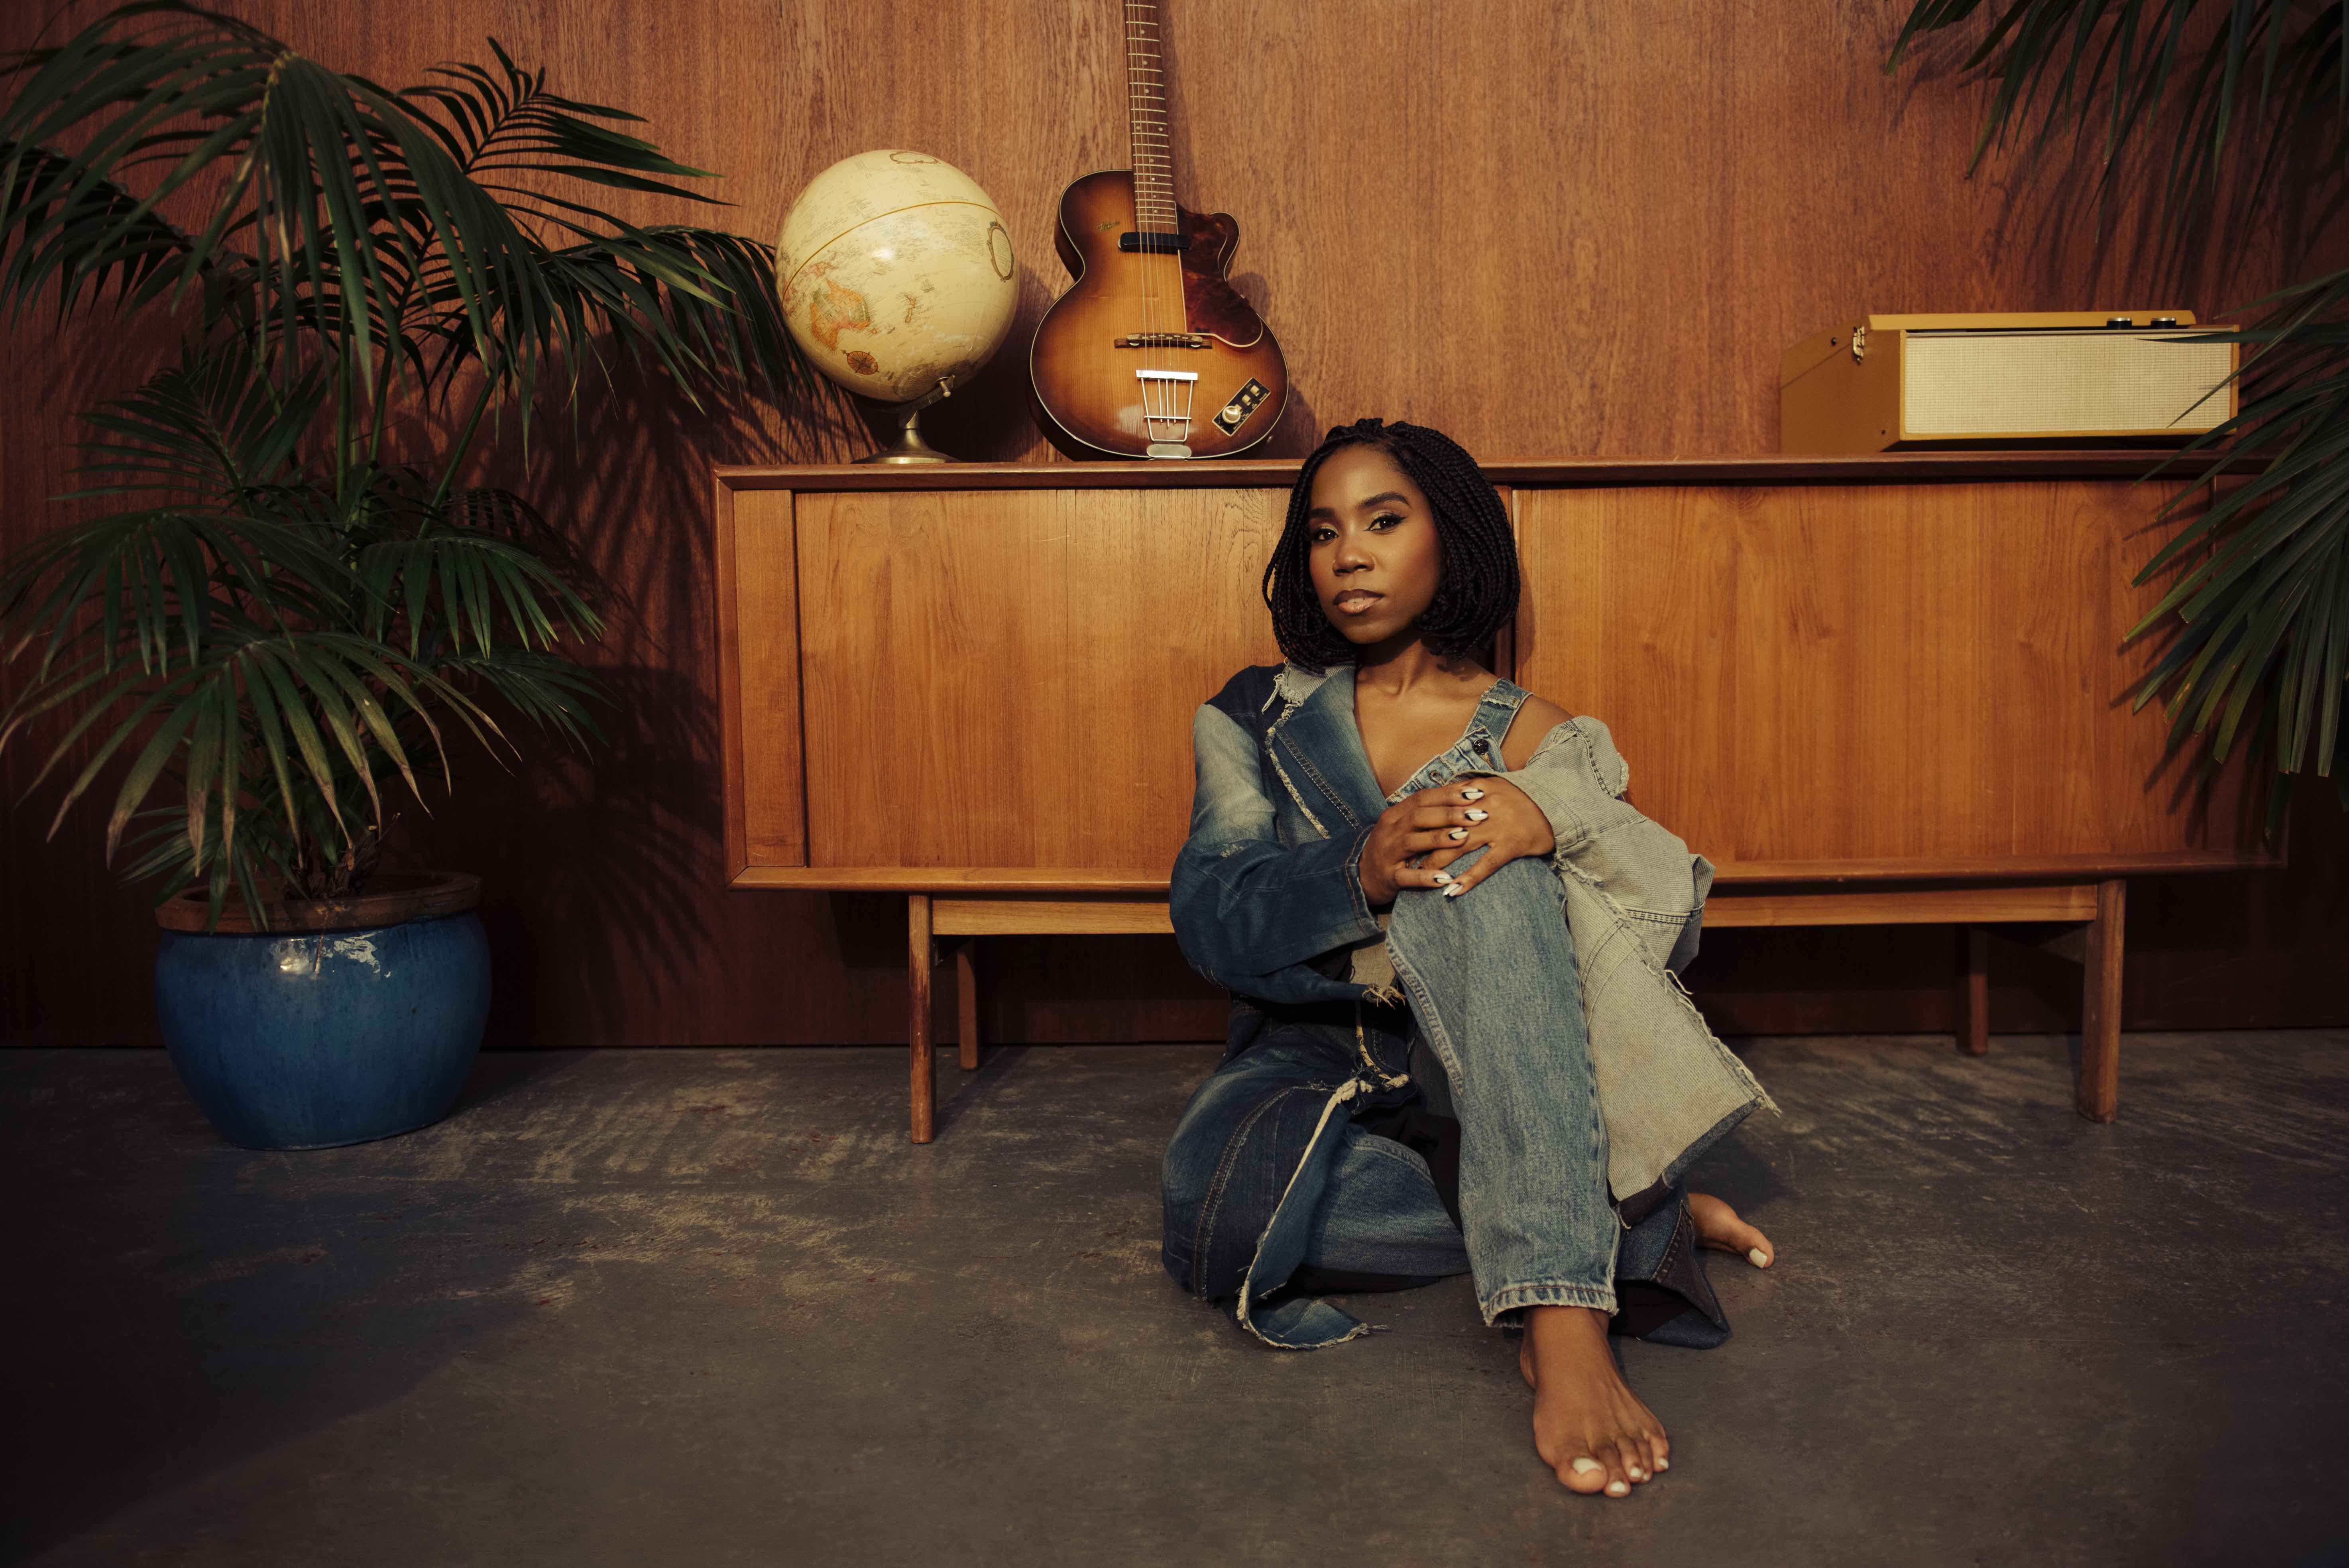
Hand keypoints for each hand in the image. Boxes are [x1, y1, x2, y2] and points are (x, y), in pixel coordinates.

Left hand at [1357, 776, 1554, 905]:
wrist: (1557, 807)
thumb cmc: (1524, 799)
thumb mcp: (1496, 786)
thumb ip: (1470, 789)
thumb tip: (1443, 792)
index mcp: (1478, 792)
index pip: (1442, 806)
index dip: (1422, 820)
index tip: (1404, 832)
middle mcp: (1484, 808)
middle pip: (1444, 828)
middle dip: (1422, 844)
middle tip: (1403, 857)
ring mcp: (1497, 828)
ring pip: (1459, 846)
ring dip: (1437, 862)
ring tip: (1418, 876)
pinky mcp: (1511, 846)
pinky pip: (1485, 865)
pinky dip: (1468, 879)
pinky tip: (1452, 891)